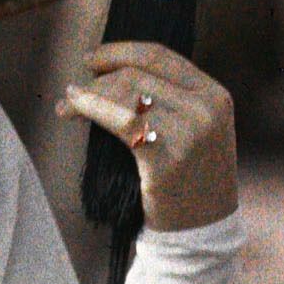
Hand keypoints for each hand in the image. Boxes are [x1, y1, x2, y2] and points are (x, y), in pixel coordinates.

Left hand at [55, 42, 238, 232]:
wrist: (201, 231)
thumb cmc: (188, 180)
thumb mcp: (196, 129)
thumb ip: (170, 98)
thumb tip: (112, 72)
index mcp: (215, 95)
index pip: (160, 55)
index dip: (119, 52)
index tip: (92, 58)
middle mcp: (206, 109)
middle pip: (137, 75)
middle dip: (98, 79)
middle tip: (74, 91)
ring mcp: (190, 133)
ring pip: (125, 93)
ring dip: (88, 95)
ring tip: (68, 104)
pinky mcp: (167, 158)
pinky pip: (119, 121)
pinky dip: (90, 109)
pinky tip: (72, 111)